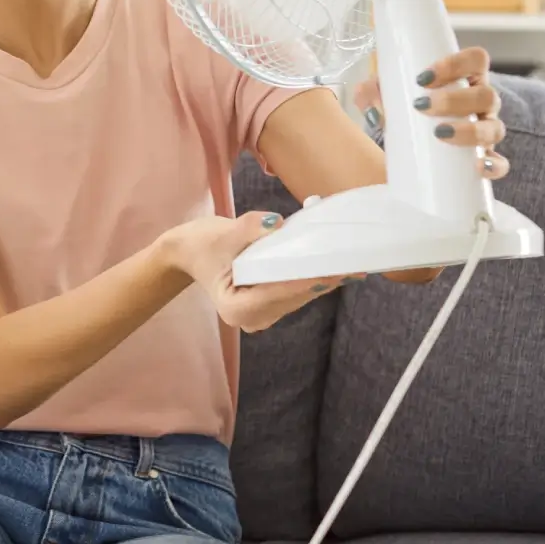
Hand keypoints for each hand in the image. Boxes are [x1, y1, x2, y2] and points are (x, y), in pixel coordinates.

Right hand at [159, 212, 358, 332]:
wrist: (189, 253)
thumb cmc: (201, 244)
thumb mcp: (221, 234)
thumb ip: (249, 228)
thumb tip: (277, 224)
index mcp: (236, 308)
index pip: (279, 293)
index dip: (308, 280)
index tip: (335, 270)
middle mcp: (252, 319)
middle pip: (295, 297)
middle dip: (323, 278)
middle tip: (355, 263)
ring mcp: (263, 315)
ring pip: (300, 297)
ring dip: (324, 279)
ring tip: (353, 263)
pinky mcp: (271, 306)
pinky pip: (297, 292)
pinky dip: (314, 277)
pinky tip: (336, 266)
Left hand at [355, 45, 510, 284]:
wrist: (412, 149)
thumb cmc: (408, 111)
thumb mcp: (389, 95)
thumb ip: (373, 91)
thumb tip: (367, 98)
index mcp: (466, 79)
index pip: (476, 59)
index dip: (457, 63)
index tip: (424, 76)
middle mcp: (482, 103)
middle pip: (487, 94)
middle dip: (455, 99)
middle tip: (421, 105)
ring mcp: (487, 130)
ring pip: (495, 128)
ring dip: (470, 130)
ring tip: (439, 134)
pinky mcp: (485, 160)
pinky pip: (501, 164)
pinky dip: (493, 166)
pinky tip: (477, 167)